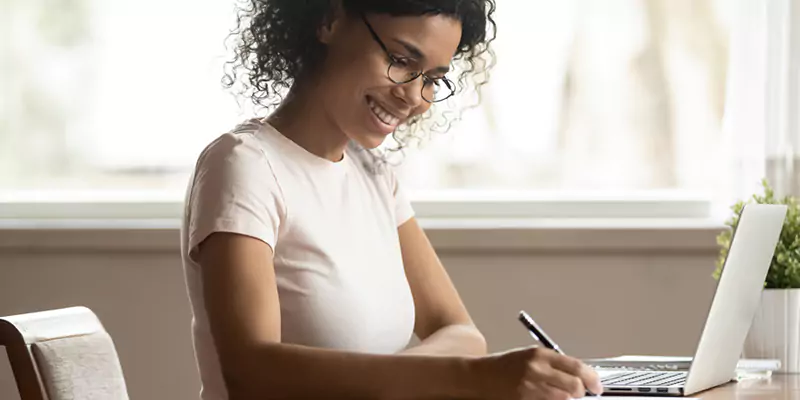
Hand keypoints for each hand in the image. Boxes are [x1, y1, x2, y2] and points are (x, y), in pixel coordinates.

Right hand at [471, 346, 602, 399]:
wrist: (481, 376)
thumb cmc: (505, 366)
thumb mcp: (530, 356)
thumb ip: (553, 363)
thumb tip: (579, 374)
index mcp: (540, 354)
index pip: (577, 366)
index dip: (592, 379)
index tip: (596, 386)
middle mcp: (536, 370)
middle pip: (574, 386)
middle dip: (581, 392)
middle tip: (581, 394)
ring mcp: (530, 388)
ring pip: (564, 399)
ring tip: (563, 396)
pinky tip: (549, 398)